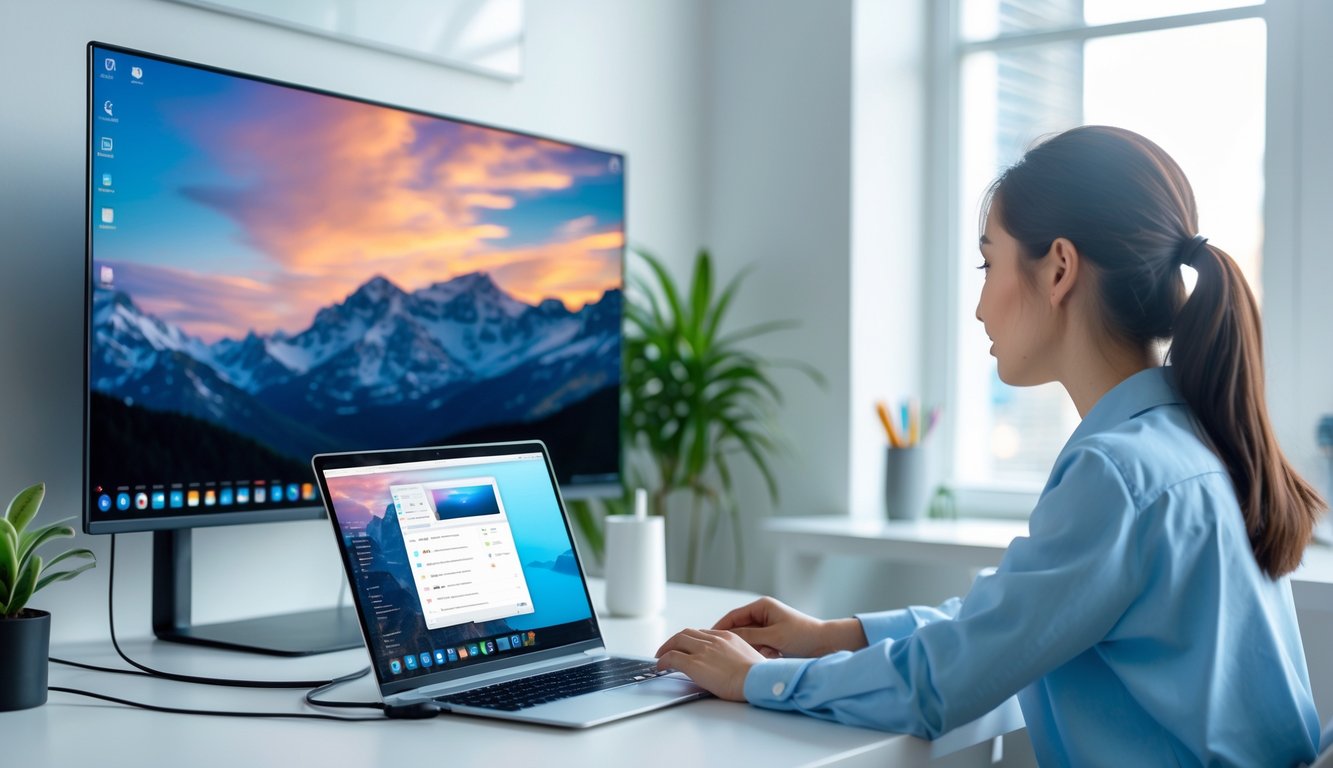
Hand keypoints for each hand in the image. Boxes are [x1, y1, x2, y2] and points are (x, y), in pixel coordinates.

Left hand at [655, 628, 764, 701]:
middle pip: (687, 633)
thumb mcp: (751, 658)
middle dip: (675, 641)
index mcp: (728, 637)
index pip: (703, 633)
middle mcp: (713, 640)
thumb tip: (739, 666)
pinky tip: (660, 667)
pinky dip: (663, 660)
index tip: (688, 647)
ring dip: (666, 648)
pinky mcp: (694, 664)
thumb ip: (739, 657)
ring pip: (677, 641)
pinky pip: (672, 657)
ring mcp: (702, 650)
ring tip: (661, 656)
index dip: (692, 640)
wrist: (757, 680)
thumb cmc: (758, 675)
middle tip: (669, 649)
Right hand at [712, 596, 866, 657]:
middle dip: (731, 641)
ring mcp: (768, 626)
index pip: (732, 616)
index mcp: (762, 606)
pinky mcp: (773, 638)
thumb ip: (749, 636)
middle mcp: (763, 614)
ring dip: (745, 648)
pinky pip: (757, 645)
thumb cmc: (804, 636)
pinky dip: (755, 652)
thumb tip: (726, 638)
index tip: (707, 640)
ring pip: (747, 638)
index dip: (718, 629)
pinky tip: (754, 660)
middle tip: (718, 654)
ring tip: (740, 658)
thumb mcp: (773, 637)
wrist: (827, 644)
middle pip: (738, 628)